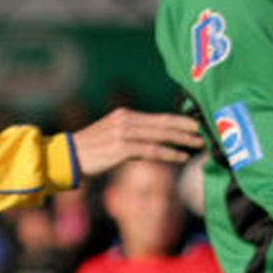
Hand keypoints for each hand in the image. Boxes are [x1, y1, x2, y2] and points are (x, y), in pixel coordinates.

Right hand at [70, 108, 204, 175]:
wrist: (66, 157)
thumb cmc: (91, 151)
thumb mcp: (113, 137)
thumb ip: (134, 137)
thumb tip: (157, 144)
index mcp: (126, 115)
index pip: (160, 117)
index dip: (181, 120)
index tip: (197, 125)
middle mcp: (126, 120)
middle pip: (164, 123)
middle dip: (187, 128)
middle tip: (205, 133)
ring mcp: (123, 133)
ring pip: (160, 135)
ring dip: (182, 140)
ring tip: (198, 146)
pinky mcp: (120, 147)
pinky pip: (151, 150)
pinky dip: (168, 153)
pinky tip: (181, 157)